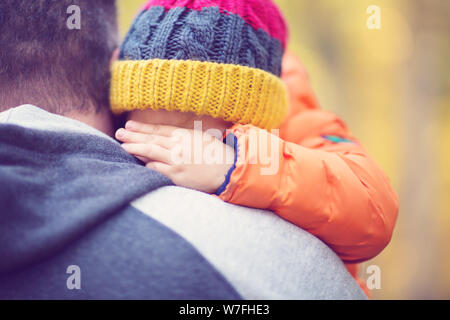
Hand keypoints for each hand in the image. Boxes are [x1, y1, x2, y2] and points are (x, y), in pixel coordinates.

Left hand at [116, 121, 235, 193]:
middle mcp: (178, 146)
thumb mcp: (201, 138)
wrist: (228, 170)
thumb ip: (184, 136)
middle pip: (151, 139)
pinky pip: (157, 169)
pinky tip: (138, 163)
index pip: (159, 129)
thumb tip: (169, 136)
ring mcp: (176, 160)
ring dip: (135, 148)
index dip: (143, 127)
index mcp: (185, 135)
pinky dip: (147, 165)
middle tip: (119, 133)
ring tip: (123, 146)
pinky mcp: (177, 175)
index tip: (129, 124)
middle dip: (133, 135)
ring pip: (151, 152)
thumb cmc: (217, 154)